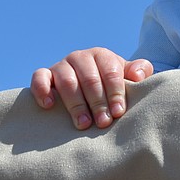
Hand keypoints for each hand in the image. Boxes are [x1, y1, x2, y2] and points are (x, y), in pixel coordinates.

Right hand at [30, 47, 153, 129]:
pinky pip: (39, 78)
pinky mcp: (44, 75)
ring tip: (84, 124)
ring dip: (76, 104)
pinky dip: (42, 89)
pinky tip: (49, 105)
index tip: (118, 112)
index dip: (115, 92)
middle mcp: (80, 57)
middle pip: (89, 79)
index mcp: (102, 55)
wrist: (88, 85)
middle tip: (103, 122)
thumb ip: (140, 71)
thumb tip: (139, 75)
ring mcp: (61, 65)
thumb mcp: (127, 75)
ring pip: (67, 81)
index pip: (110, 71)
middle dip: (98, 102)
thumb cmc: (111, 83)